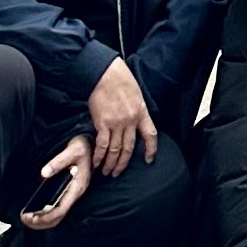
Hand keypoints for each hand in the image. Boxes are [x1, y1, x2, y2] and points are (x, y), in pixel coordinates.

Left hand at [18, 135, 91, 230]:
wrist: (90, 143)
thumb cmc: (83, 146)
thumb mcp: (73, 150)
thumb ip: (58, 161)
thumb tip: (44, 173)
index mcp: (77, 187)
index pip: (60, 210)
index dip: (44, 217)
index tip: (29, 216)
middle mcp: (75, 194)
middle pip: (58, 218)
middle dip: (40, 222)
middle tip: (24, 219)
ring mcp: (71, 194)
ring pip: (57, 216)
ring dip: (41, 220)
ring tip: (27, 218)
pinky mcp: (67, 192)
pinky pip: (56, 209)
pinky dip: (45, 214)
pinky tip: (35, 211)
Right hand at [87, 60, 157, 176]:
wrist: (105, 74)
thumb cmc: (120, 80)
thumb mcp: (136, 94)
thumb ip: (136, 110)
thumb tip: (134, 122)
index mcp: (141, 112)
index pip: (150, 134)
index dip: (151, 149)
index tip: (149, 159)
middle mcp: (130, 120)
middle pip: (129, 148)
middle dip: (123, 163)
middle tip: (117, 173)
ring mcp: (116, 123)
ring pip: (115, 150)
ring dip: (110, 163)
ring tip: (106, 172)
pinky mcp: (102, 123)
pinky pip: (102, 145)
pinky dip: (98, 156)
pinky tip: (95, 163)